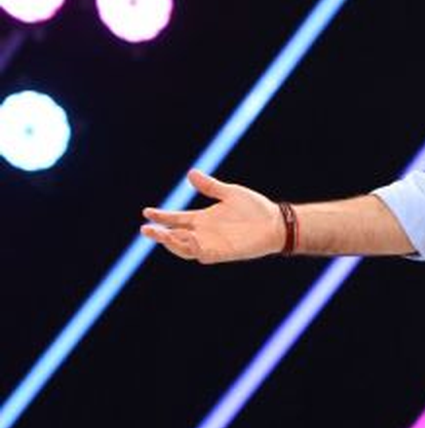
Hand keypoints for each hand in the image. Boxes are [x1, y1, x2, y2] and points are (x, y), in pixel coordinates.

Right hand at [141, 170, 283, 262]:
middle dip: (159, 234)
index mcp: (202, 219)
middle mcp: (203, 233)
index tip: (146, 212)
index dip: (161, 217)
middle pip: (174, 236)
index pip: (176, 219)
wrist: (276, 222)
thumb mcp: (230, 193)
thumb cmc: (255, 208)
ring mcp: (212, 244)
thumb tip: (191, 174)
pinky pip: (203, 254)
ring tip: (161, 234)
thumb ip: (210, 186)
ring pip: (183, 248)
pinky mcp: (223, 253)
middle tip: (145, 229)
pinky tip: (190, 238)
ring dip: (171, 243)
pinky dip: (194, 248)